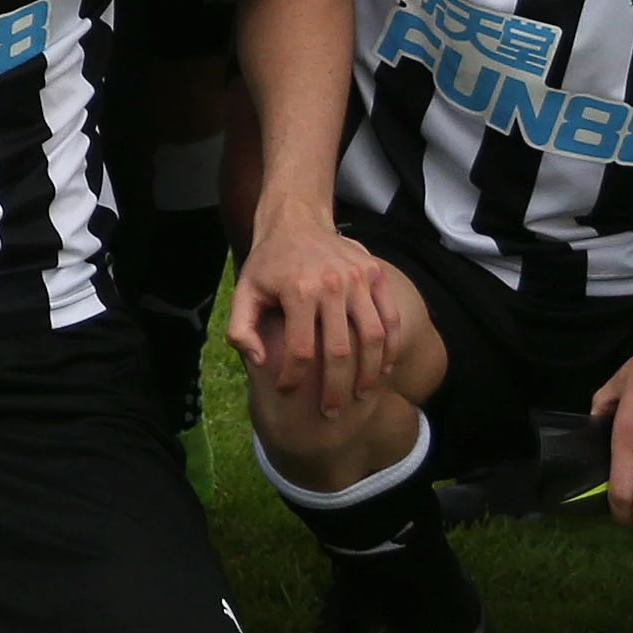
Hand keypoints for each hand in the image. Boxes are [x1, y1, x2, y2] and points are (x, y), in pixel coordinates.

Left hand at [228, 220, 405, 417]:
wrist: (297, 220)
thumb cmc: (268, 264)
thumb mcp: (243, 292)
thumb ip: (241, 330)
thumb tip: (260, 362)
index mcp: (298, 291)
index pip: (300, 350)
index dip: (293, 378)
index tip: (287, 392)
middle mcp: (332, 285)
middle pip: (340, 351)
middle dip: (336, 389)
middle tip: (332, 412)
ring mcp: (359, 279)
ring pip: (374, 338)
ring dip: (369, 373)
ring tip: (361, 396)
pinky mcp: (376, 274)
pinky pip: (391, 318)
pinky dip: (391, 347)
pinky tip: (384, 369)